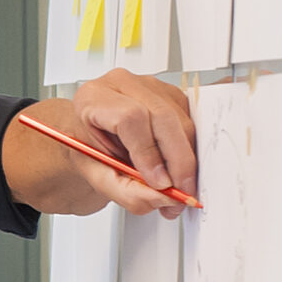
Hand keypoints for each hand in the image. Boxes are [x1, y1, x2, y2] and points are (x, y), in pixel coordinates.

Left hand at [68, 69, 199, 214]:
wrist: (94, 138)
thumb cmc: (90, 152)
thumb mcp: (98, 179)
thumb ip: (127, 192)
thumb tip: (163, 196)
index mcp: (94, 97)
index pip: (130, 118)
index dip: (149, 153)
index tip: (159, 183)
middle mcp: (123, 84)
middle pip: (163, 118)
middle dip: (178, 162)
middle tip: (180, 194)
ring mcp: (151, 86)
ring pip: (182, 122)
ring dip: (185, 161)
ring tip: (176, 189)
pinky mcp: (171, 95)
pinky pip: (190, 124)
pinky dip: (188, 151)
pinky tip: (175, 168)